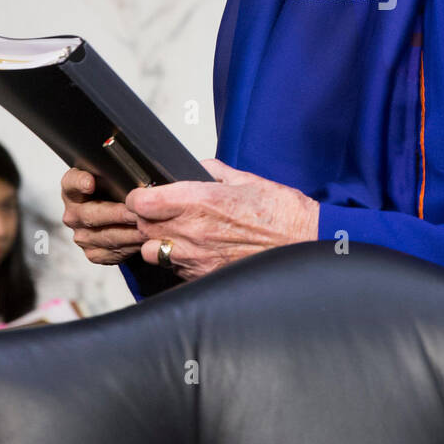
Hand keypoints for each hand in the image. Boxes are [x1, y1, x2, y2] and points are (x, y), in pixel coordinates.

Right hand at [60, 167, 145, 264]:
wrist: (119, 219)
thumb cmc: (118, 193)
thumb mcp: (116, 180)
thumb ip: (118, 176)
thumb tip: (136, 180)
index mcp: (74, 190)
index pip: (71, 183)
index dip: (80, 183)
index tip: (90, 183)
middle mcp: (74, 214)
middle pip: (92, 215)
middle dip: (118, 214)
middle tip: (138, 212)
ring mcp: (82, 236)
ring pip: (107, 236)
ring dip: (130, 233)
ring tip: (149, 227)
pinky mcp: (94, 253)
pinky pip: (114, 251)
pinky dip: (133, 245)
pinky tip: (145, 239)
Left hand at [128, 158, 319, 280]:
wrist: (305, 243)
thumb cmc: (282, 212)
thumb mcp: (247, 180)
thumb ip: (215, 172)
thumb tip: (197, 167)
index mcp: (201, 201)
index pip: (144, 201)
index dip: (139, 196)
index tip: (145, 194)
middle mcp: (193, 231)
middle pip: (143, 225)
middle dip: (146, 217)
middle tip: (162, 211)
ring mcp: (197, 258)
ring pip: (152, 250)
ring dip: (157, 240)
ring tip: (175, 233)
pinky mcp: (204, 276)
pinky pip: (173, 268)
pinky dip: (175, 259)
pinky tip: (193, 250)